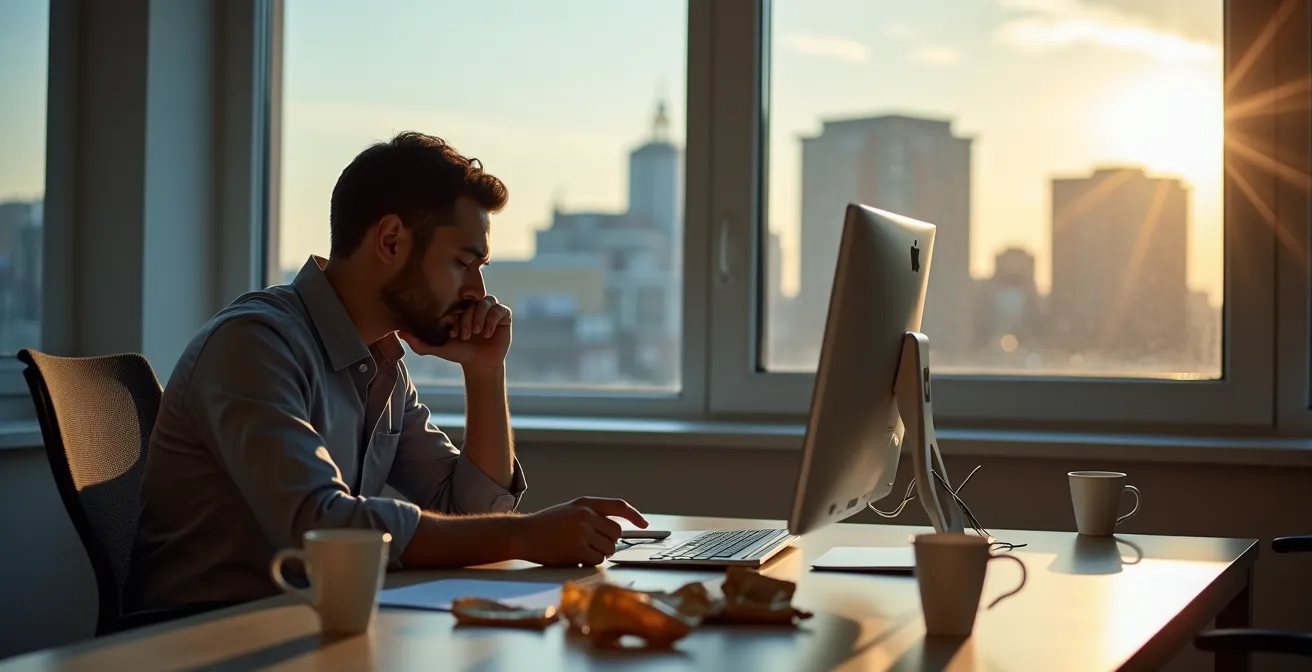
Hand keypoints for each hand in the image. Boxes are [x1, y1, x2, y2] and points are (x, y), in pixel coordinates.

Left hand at [401, 296, 511, 369]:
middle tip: (463, 335)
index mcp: (460, 308)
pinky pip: (499, 309)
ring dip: (479, 318)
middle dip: (467, 318)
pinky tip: (487, 333)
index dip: (455, 316)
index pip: (457, 301)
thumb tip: (398, 332)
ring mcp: (490, 309)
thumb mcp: (437, 348)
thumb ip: (418, 341)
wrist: (479, 364)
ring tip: (476, 333)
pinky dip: (492, 320)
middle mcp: (475, 306)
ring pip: (485, 302)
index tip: (452, 333)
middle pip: (471, 301)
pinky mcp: (503, 315)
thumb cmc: (458, 353)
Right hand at [512, 497, 648, 566]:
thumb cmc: (546, 525)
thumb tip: (617, 530)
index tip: (645, 524)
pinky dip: (588, 562)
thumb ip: (591, 515)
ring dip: (598, 554)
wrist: (522, 534)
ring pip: (608, 549)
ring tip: (579, 550)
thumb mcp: (569, 510)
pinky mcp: (577, 549)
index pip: (618, 506)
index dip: (634, 515)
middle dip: (609, 542)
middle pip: (616, 533)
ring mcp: (582, 532)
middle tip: (593, 545)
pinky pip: (597, 560)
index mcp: (585, 503)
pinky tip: (574, 556)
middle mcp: (586, 515)